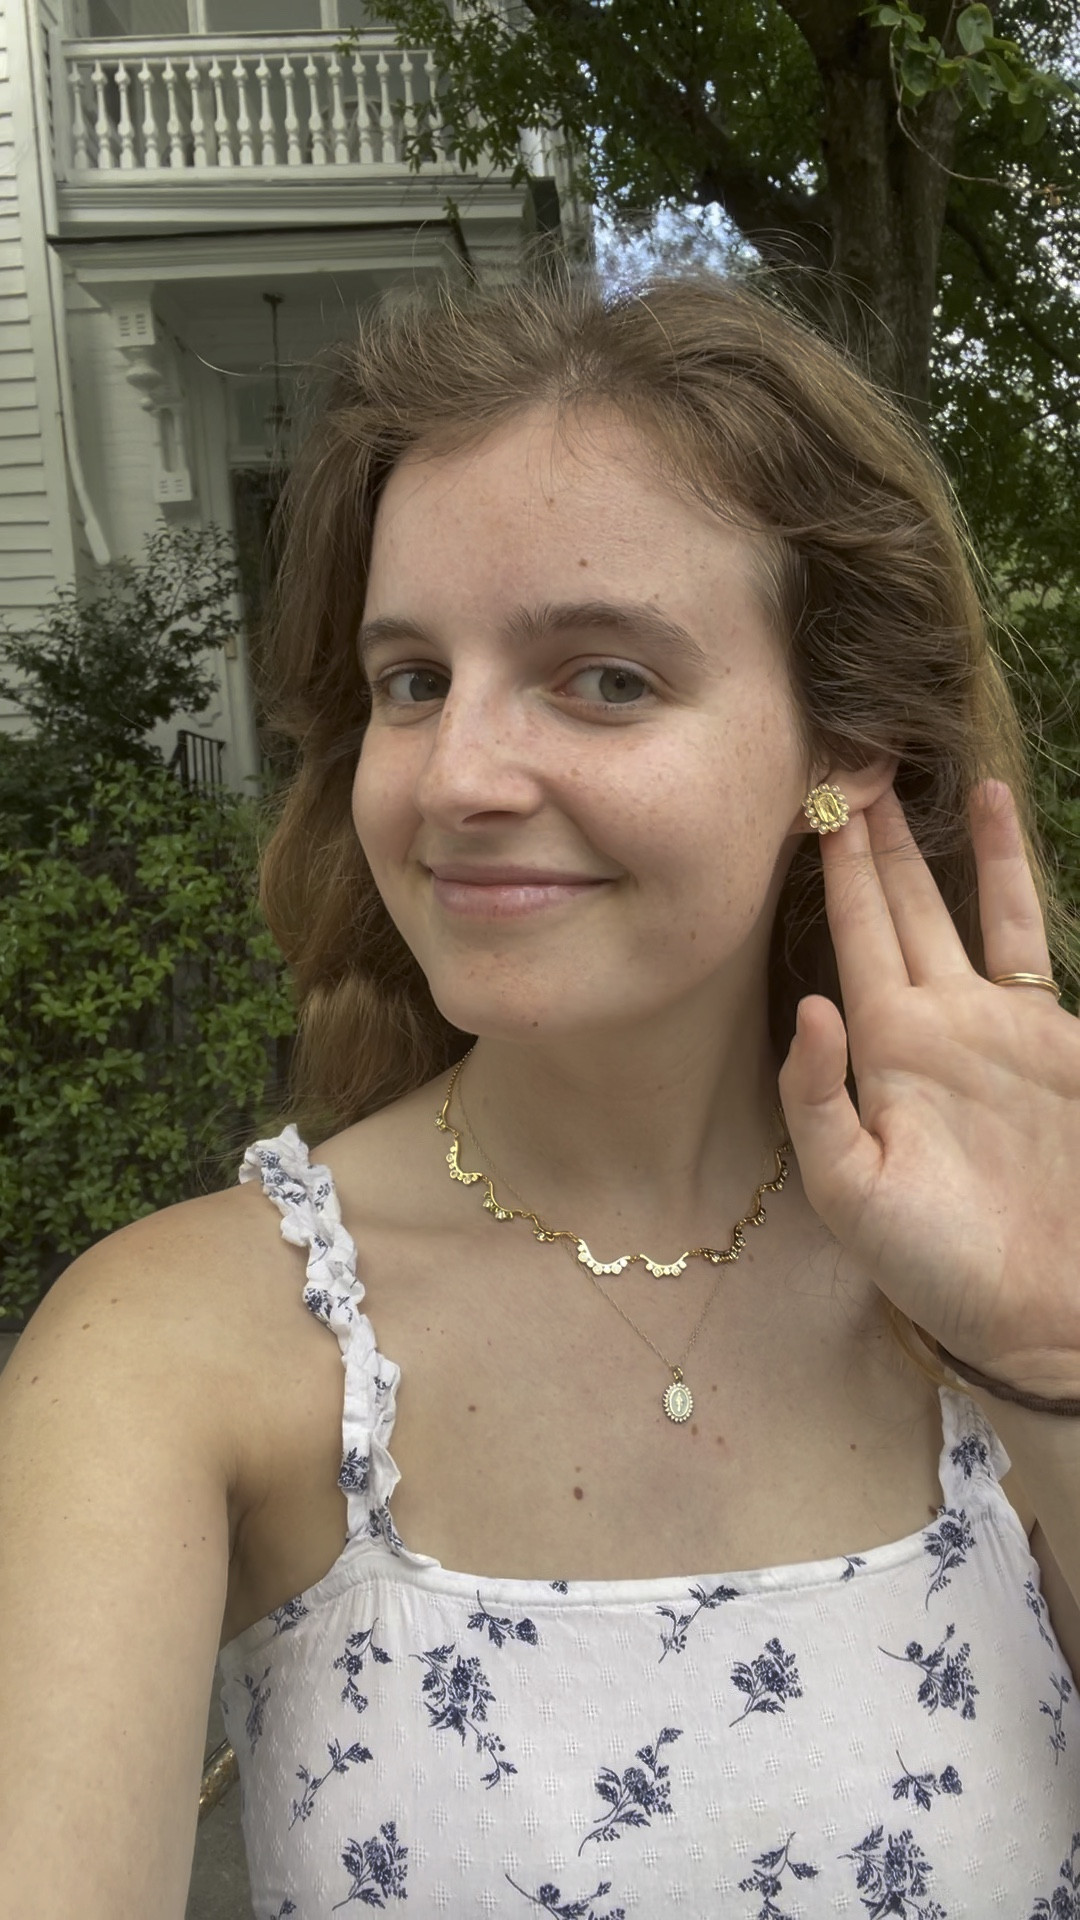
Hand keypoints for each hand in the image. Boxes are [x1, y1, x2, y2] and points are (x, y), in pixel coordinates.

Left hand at [777, 781, 1079, 1395]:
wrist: (1047, 1305)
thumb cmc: (939, 1263)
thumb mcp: (852, 1191)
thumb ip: (819, 1099)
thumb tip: (809, 1004)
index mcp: (880, 1048)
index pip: (846, 930)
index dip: (825, 864)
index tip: (799, 795)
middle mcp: (931, 1018)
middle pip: (890, 901)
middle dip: (864, 832)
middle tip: (837, 754)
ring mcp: (992, 1021)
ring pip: (951, 903)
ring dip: (926, 840)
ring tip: (900, 766)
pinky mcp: (1049, 1033)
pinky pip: (1021, 933)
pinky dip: (1007, 869)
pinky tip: (994, 806)